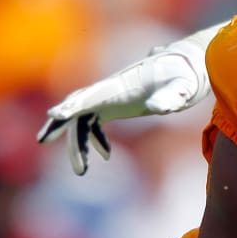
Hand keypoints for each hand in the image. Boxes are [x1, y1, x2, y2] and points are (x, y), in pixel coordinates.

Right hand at [35, 24, 223, 174]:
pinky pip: (93, 122)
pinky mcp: (114, 103)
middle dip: (62, 128)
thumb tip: (158, 108)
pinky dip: (93, 139)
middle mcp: (110, 88)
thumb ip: (172, 96)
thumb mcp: (184, 87)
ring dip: (78, 143)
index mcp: (122, 84)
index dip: (74, 104)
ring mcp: (110, 96)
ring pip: (82, 119)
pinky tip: (107, 157)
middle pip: (79, 108)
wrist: (188, 66)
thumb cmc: (186, 76)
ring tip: (81, 170)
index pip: (92, 94)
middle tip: (48, 143)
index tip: (56, 114)